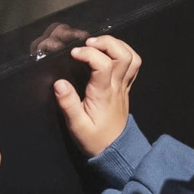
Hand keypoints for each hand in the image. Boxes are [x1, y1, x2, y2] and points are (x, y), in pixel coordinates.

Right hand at [54, 35, 140, 156]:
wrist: (115, 151)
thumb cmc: (94, 139)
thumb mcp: (76, 126)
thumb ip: (68, 104)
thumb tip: (59, 83)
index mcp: (103, 93)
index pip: (103, 64)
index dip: (88, 53)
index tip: (73, 54)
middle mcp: (117, 86)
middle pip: (123, 55)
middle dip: (106, 43)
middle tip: (88, 43)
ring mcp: (124, 86)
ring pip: (132, 57)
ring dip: (117, 45)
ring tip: (98, 44)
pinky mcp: (126, 87)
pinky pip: (133, 64)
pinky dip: (124, 52)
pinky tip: (110, 52)